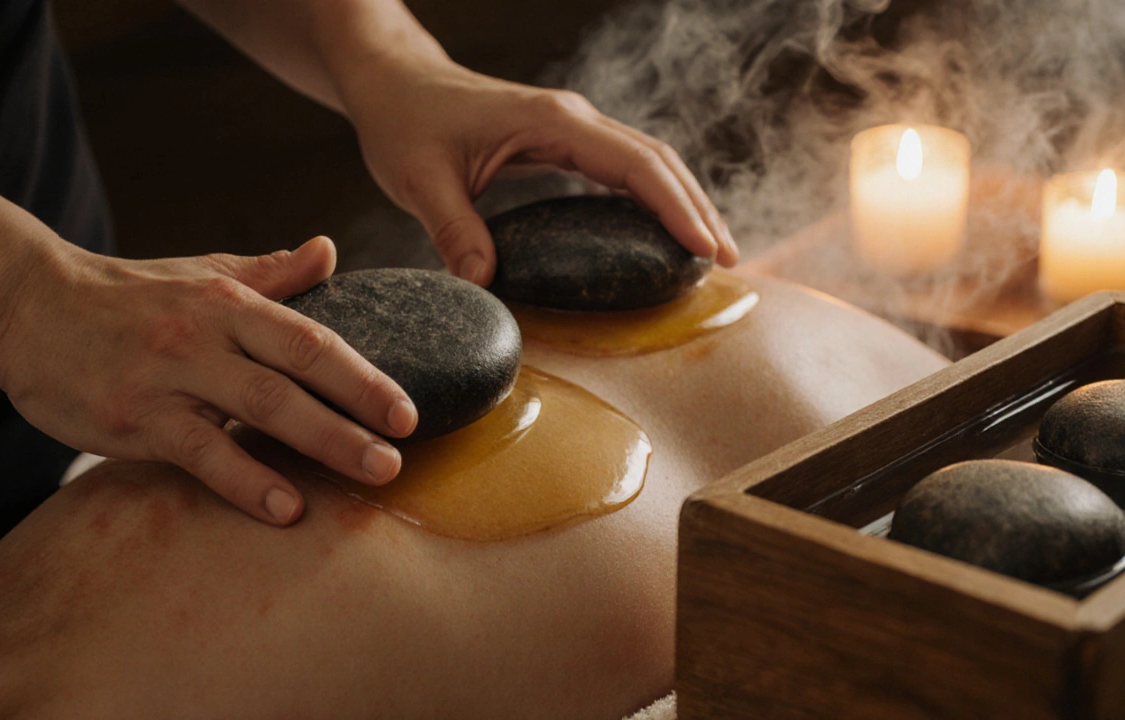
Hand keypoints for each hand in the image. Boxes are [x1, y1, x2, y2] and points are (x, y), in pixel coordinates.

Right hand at [0, 236, 416, 525]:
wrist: (31, 308)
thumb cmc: (130, 297)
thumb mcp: (203, 275)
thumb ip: (270, 273)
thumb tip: (328, 250)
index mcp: (231, 302)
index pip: (313, 339)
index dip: (365, 376)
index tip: (409, 411)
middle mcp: (208, 336)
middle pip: (298, 375)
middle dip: (358, 413)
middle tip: (403, 452)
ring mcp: (172, 377)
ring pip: (259, 410)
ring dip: (322, 443)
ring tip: (370, 474)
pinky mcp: (136, 418)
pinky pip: (200, 452)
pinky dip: (245, 480)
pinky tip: (285, 507)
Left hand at [337, 56, 739, 285]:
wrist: (394, 83)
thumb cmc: (404, 122)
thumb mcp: (420, 181)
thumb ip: (453, 230)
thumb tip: (483, 285)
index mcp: (553, 122)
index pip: (634, 164)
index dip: (675, 206)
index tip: (706, 247)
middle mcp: (574, 119)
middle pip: (658, 159)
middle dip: (699, 207)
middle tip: (730, 260)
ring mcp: (573, 127)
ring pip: (648, 161)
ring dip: (684, 200)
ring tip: (713, 251)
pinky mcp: (564, 140)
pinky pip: (623, 168)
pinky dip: (653, 197)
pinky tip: (663, 231)